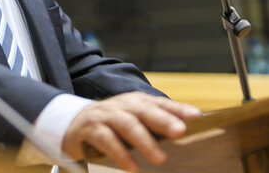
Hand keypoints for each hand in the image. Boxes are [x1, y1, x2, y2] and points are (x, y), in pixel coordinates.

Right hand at [61, 92, 200, 172]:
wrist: (72, 124)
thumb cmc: (111, 125)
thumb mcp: (134, 121)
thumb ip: (155, 124)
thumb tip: (185, 130)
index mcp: (136, 102)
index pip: (159, 103)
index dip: (177, 108)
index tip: (196, 116)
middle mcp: (122, 105)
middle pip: (144, 110)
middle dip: (163, 119)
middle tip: (180, 131)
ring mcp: (105, 116)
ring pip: (127, 124)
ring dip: (144, 141)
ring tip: (160, 159)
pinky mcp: (90, 130)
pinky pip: (106, 140)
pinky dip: (120, 154)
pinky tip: (132, 167)